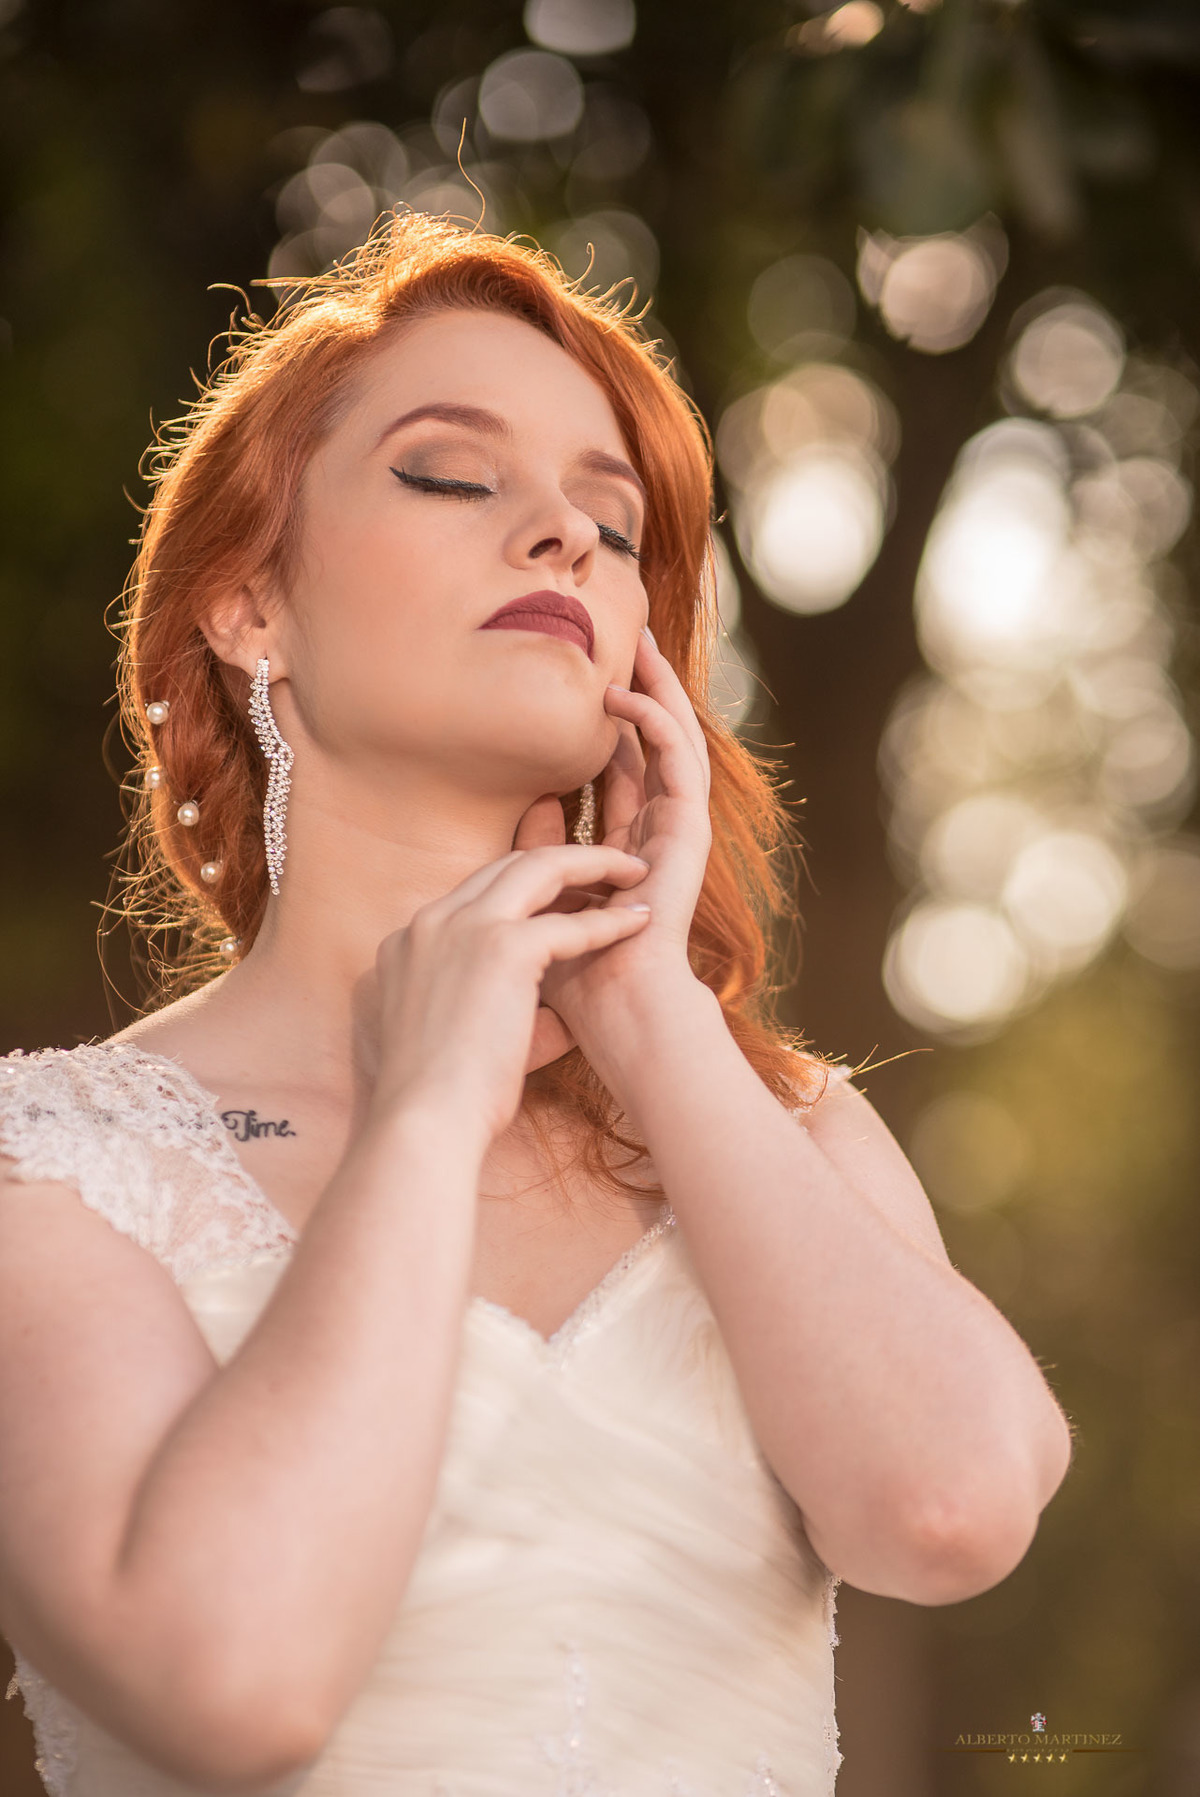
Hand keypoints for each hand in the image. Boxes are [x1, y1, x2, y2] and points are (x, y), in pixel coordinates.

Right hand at [361, 844, 652, 1145]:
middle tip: (610, 865)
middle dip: (565, 857)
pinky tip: (640, 921)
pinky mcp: (502, 949)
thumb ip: (480, 1001)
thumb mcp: (444, 1029)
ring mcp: (465, 928)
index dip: (528, 883)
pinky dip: (609, 921)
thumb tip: (542, 1011)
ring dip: (595, 865)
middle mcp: (433, 921)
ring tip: (634, 872)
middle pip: (509, 864)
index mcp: (410, 939)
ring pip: (541, 868)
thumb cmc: (439, 1097)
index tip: (567, 891)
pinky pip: (570, 924)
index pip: (479, 889)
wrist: (423, 1120)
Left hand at [521, 628, 712, 1063]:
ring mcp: (678, 832)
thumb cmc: (578, 970)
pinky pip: (676, 761)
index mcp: (629, 851)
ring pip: (676, 743)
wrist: (616, 1008)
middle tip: (631, 641)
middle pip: (656, 748)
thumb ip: (546, 844)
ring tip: (640, 645)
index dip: (613, 728)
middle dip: (645, 693)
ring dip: (658, 691)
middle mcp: (659, 836)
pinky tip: (623, 695)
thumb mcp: (548, 891)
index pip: (624, 774)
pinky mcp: (688, 830)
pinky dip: (652, 722)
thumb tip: (535, 797)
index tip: (592, 682)